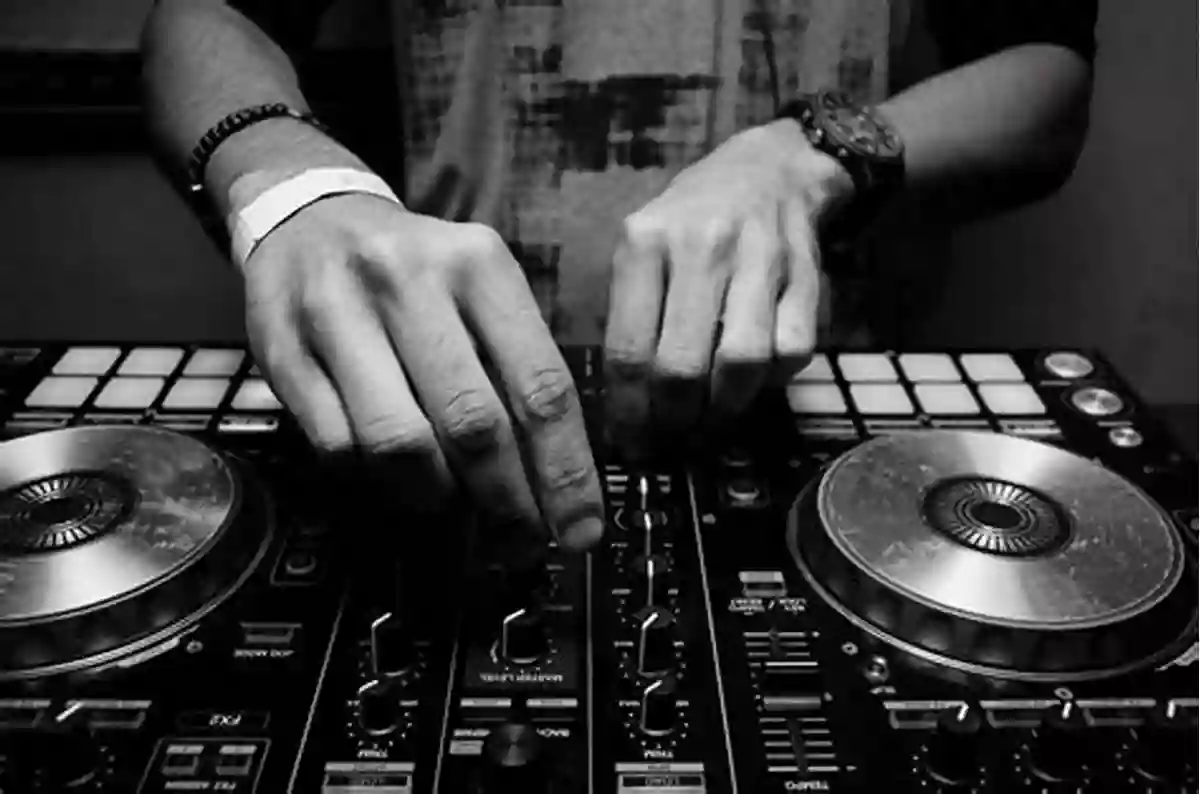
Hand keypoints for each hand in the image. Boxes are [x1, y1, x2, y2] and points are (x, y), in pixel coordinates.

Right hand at [241, 194, 604, 561]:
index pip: (540, 385)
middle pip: (473, 423)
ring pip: (400, 443)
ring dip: (435, 496)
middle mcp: (409, 280)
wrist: (309, 219)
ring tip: (452, 506)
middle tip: (521, 544)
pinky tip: (394, 477)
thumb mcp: (482, 290)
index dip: (566, 472)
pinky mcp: (282, 350)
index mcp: (479, 265)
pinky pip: (339, 446)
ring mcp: (337, 313)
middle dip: (507, 502)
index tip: (580, 530)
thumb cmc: (417, 272)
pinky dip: (375, 479)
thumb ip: (517, 369)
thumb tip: (554, 484)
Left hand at [604, 119, 854, 451]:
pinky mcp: (805, 275)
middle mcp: (700, 247)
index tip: (632, 441)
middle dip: (675, 420)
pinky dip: (773, 382)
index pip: (628, 349)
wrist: (771, 170)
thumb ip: (629, 312)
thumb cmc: (691, 218)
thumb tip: (624, 404)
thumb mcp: (642, 244)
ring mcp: (758, 259)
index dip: (629, 411)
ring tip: (710, 425)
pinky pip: (791, 351)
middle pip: (682, 365)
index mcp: (645, 241)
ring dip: (724, 411)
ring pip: (740, 363)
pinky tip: (754, 384)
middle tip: (673, 440)